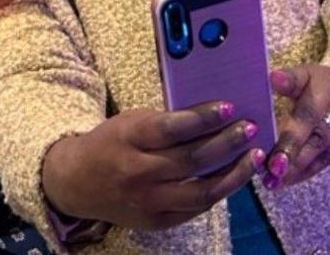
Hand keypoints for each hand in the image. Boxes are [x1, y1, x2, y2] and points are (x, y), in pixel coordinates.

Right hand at [41, 101, 265, 230]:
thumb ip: (165, 123)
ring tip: (253, 156)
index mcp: (129, 140)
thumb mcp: (130, 123)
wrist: (76, 182)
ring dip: (233, 174)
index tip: (230, 106)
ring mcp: (147, 202)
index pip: (172, 129)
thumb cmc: (110, 143)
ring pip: (201, 192)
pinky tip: (232, 178)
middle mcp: (138, 174)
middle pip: (192, 161)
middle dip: (227, 143)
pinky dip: (217, 193)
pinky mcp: (155, 222)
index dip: (203, 118)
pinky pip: (194, 210)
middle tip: (250, 128)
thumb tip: (213, 115)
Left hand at [263, 65, 329, 188]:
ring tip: (274, 176)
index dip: (288, 80)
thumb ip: (278, 101)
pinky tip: (286, 181)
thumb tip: (246, 122)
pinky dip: (304, 172)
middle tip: (273, 161)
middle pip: (311, 114)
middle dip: (290, 140)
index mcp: (316, 75)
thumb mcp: (303, 91)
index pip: (301, 76)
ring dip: (295, 162)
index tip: (274, 80)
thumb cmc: (319, 101)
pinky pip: (327, 158)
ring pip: (320, 141)